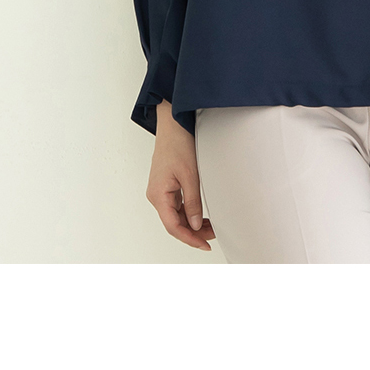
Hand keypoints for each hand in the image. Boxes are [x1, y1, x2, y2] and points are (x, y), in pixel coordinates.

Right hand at [147, 102, 213, 246]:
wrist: (173, 124)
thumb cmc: (178, 145)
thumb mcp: (190, 176)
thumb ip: (192, 203)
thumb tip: (193, 225)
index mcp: (158, 195)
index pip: (173, 226)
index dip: (189, 239)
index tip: (205, 245)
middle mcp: (156, 196)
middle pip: (173, 223)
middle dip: (193, 233)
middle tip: (213, 237)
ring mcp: (160, 191)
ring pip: (175, 216)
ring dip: (192, 224)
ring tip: (211, 227)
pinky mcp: (166, 186)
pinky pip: (176, 206)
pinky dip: (189, 213)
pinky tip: (201, 216)